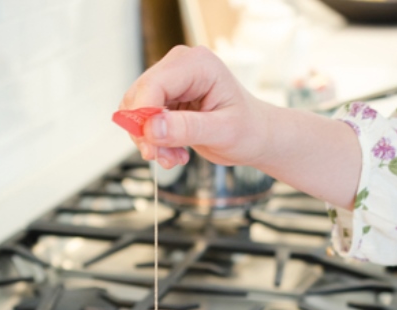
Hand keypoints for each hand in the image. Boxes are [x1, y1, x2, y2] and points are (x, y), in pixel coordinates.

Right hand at [117, 45, 360, 207]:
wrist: (258, 137)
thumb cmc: (250, 131)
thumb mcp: (224, 132)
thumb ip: (187, 128)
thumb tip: (150, 128)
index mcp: (197, 64)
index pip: (154, 84)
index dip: (144, 115)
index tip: (151, 146)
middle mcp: (180, 65)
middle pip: (140, 96)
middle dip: (146, 132)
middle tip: (162, 159)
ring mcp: (172, 81)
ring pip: (138, 110)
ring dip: (150, 140)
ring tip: (175, 159)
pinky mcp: (167, 98)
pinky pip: (146, 120)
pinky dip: (155, 141)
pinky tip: (176, 154)